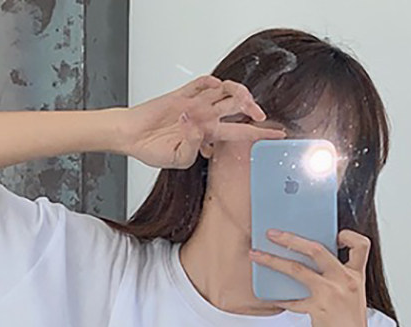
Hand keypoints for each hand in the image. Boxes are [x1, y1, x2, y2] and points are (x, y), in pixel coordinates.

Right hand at [122, 75, 285, 169]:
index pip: (240, 131)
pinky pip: (202, 82)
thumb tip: (199, 127)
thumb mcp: (178, 159)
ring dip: (236, 92)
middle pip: (236, 106)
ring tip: (240, 99)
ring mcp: (195, 103)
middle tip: (259, 114)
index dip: (260, 132)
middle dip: (251, 108)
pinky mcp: (181, 93)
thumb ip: (192, 146)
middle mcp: (205, 116)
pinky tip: (214, 87)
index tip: (278, 134)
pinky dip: (210, 83)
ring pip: (224, 91)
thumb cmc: (152, 150)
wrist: (131, 136)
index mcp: (208, 134)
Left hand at [249, 229, 374, 326]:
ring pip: (296, 269)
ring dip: (273, 260)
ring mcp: (330, 294)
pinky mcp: (317, 309)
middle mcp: (344, 281)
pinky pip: (291, 300)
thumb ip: (338, 283)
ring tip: (257, 255)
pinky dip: (278, 298)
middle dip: (291, 238)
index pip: (360, 245)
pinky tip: (270, 297)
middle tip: (273, 234)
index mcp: (355, 277)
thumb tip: (314, 273)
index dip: (348, 235)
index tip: (335, 235)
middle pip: (316, 249)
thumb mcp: (352, 299)